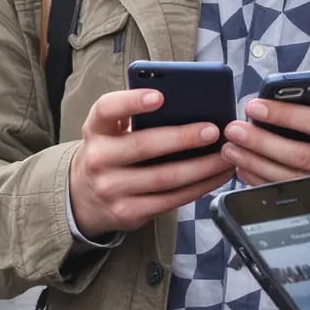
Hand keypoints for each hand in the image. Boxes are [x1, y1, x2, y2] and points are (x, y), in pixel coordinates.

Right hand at [68, 87, 228, 238]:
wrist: (83, 198)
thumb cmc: (109, 153)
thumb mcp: (109, 131)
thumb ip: (132, 116)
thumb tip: (184, 103)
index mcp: (96, 130)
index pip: (107, 109)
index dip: (132, 101)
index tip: (159, 96)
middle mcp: (99, 159)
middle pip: (144, 146)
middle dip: (183, 138)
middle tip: (213, 130)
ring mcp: (113, 189)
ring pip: (165, 178)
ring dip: (202, 167)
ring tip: (226, 155)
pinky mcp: (129, 213)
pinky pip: (171, 200)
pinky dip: (199, 188)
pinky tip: (216, 176)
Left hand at [223, 61, 309, 222]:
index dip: (287, 115)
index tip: (256, 105)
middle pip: (304, 157)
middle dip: (263, 142)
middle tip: (234, 130)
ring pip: (298, 182)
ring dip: (260, 167)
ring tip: (232, 151)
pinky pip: (302, 200)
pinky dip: (272, 188)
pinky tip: (249, 173)